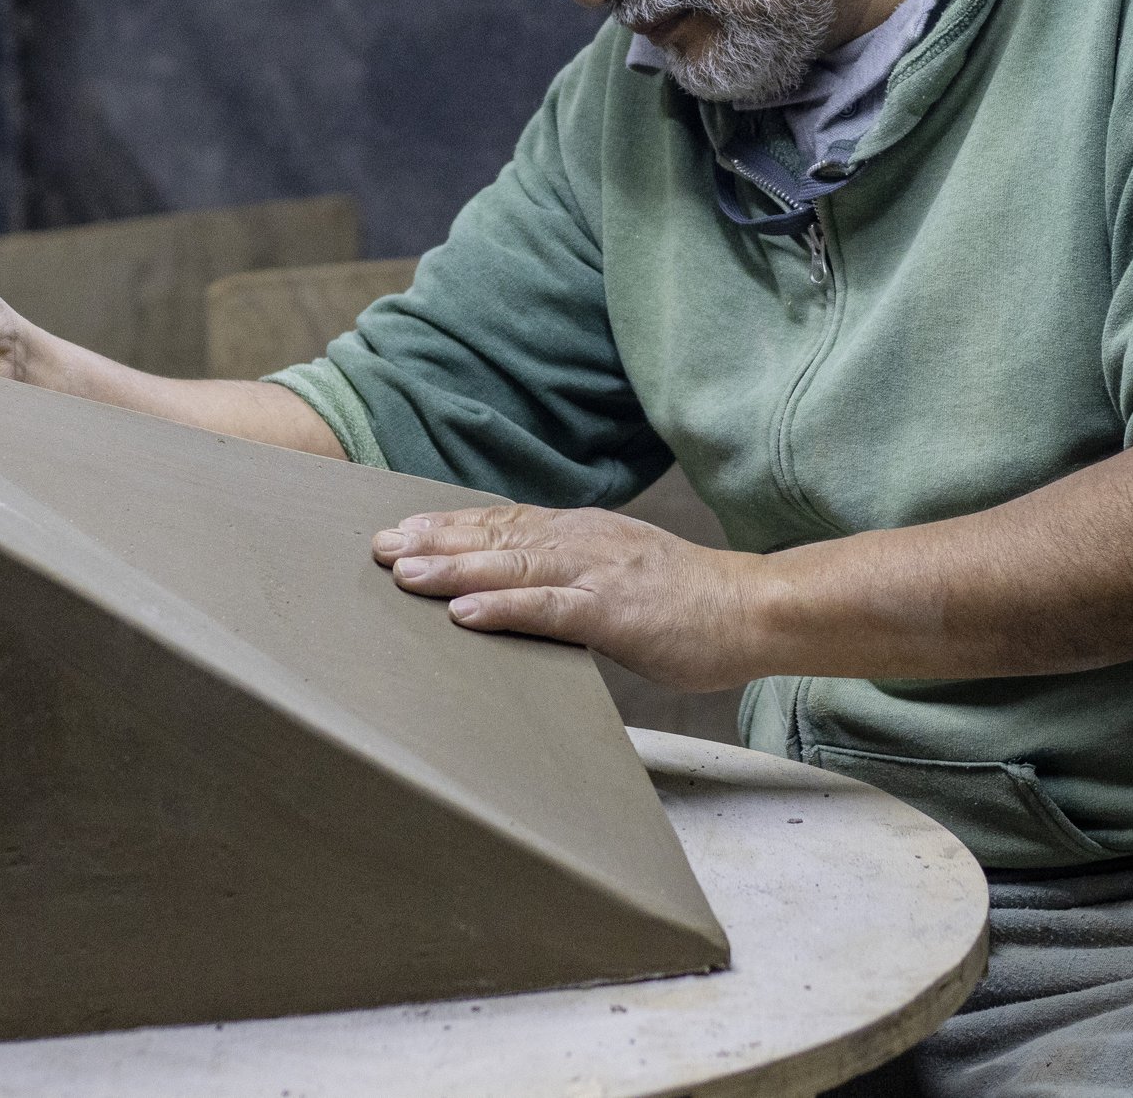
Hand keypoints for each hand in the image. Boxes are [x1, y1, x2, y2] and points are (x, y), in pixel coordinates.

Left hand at [372, 504, 766, 691]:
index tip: (401, 531)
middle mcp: (583, 541)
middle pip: (495, 535)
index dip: (449, 525)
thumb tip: (519, 592)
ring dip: (453, 568)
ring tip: (403, 574)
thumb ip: (570, 578)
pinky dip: (504, 607)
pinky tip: (465, 612)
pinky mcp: (614, 611)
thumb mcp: (620, 576)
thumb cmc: (689, 603)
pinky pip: (549, 608)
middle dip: (432, 542)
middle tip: (378, 548)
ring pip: (512, 564)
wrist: (754, 609)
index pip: (503, 520)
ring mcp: (597, 573)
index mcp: (583, 532)